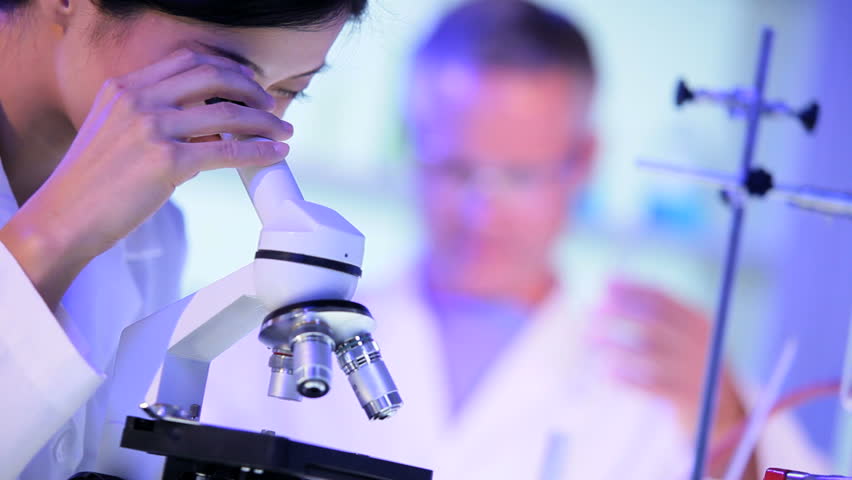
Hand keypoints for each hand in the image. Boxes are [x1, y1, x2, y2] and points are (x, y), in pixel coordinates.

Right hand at [0, 48, 292, 307]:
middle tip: (272, 104)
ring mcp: (152, 129)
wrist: (65, 218)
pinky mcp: (166, 162)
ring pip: (227, 114)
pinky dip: (259, 151)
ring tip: (284, 131)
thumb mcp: (114, 131)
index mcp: (124, 88)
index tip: (248, 82)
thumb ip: (152, 117)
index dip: (227, 68)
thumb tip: (208, 127)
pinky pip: (227, 151)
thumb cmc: (93, 183)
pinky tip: (275, 153)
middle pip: (213, 76)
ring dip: (265, 121)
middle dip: (252, 88)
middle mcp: (138, 100)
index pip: (188, 60)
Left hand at [590, 279, 746, 440]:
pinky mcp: (690, 397)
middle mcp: (702, 342)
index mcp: (700, 321)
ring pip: (648, 352)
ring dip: (615, 345)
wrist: (722, 412)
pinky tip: (607, 373)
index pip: (663, 300)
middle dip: (620, 314)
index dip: (633, 290)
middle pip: (652, 323)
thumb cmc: (687, 366)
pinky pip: (652, 384)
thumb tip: (611, 288)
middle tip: (590, 313)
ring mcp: (698, 370)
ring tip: (590, 340)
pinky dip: (627, 377)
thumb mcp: (681, 337)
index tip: (605, 284)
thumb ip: (655, 316)